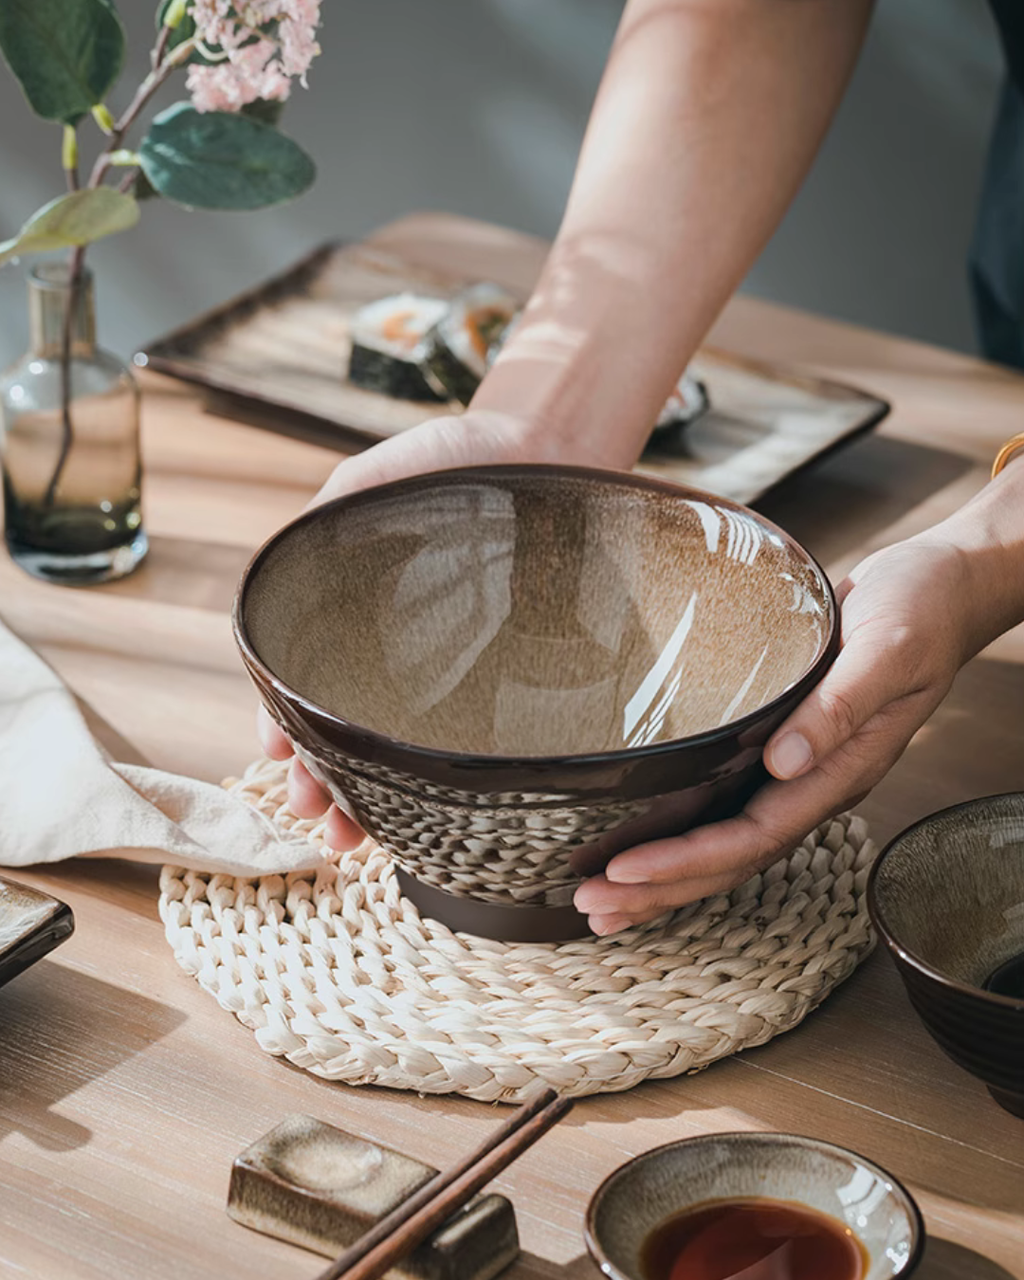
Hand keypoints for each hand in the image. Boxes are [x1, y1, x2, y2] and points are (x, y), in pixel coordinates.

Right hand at [257, 408, 561, 841]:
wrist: (545, 448)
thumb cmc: (450, 462)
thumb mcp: (366, 483)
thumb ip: (323, 524)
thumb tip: (277, 577)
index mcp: (354, 622)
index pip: (307, 687)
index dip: (287, 727)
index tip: (277, 756)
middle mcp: (398, 657)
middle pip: (347, 732)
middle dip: (323, 780)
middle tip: (316, 815)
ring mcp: (455, 674)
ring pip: (404, 749)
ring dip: (371, 799)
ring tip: (354, 837)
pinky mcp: (509, 679)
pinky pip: (475, 739)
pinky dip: (446, 784)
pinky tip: (431, 816)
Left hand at [573, 536, 981, 933]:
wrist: (940, 588)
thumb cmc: (920, 611)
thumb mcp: (887, 650)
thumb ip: (840, 707)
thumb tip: (783, 763)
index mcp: (839, 771)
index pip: (752, 837)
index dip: (686, 860)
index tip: (625, 871)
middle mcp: (812, 782)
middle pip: (729, 857)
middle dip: (659, 888)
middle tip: (591, 907)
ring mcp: (795, 768)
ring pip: (721, 839)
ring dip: (661, 872)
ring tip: (598, 897)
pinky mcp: (776, 743)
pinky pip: (721, 800)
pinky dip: (676, 827)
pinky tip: (637, 839)